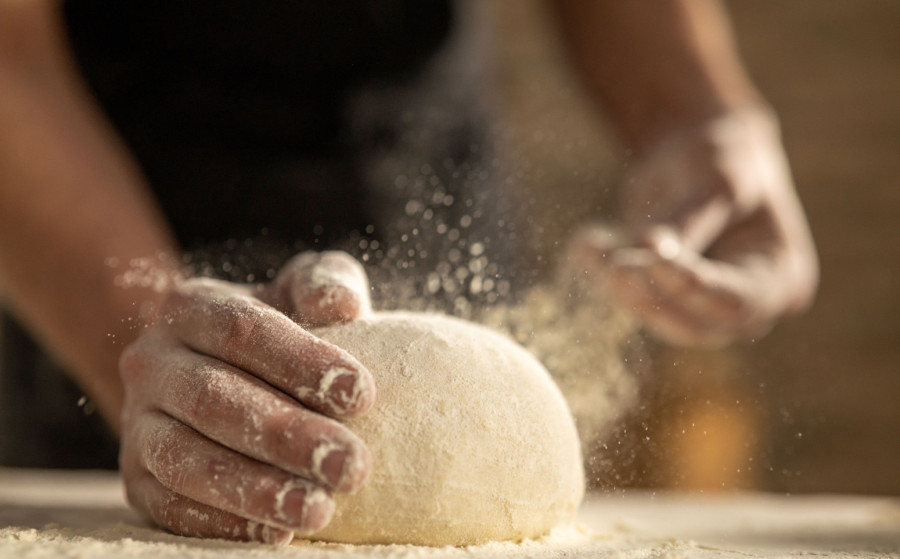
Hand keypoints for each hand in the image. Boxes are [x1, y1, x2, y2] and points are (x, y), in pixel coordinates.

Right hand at [118, 251, 374, 543]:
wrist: (221, 369)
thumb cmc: (281, 328)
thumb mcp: (302, 291)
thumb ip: (325, 284)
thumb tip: (340, 306)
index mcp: (192, 307)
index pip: (242, 330)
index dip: (300, 361)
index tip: (360, 394)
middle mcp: (153, 362)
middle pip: (214, 399)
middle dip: (287, 436)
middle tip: (351, 465)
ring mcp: (137, 423)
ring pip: (185, 459)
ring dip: (255, 489)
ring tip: (319, 509)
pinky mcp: (137, 478)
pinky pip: (169, 506)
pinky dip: (221, 522)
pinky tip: (276, 532)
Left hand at [569, 108, 817, 345]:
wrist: (696, 146)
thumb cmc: (722, 157)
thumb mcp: (716, 180)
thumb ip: (689, 219)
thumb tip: (649, 249)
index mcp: (780, 276)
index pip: (736, 302)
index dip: (692, 288)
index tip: (653, 260)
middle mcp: (743, 303)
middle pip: (695, 326)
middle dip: (651, 298)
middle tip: (613, 267)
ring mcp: (699, 305)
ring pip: (656, 317)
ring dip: (619, 288)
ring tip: (589, 244)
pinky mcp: (660, 295)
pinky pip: (630, 298)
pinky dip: (603, 275)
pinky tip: (585, 244)